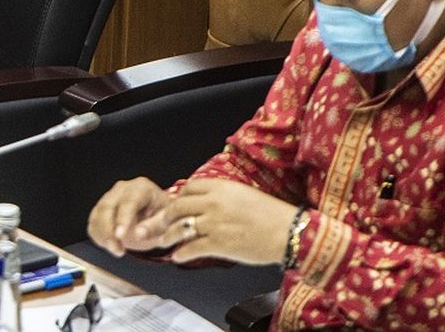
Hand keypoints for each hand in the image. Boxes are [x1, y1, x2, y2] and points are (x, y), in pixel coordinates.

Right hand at [87, 177, 172, 256]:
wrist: (156, 215)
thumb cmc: (163, 217)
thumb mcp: (167, 222)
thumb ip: (155, 227)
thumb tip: (139, 234)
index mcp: (142, 188)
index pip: (129, 201)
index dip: (123, 219)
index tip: (120, 236)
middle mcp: (123, 189)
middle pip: (108, 206)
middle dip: (109, 231)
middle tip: (117, 250)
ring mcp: (109, 197)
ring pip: (97, 214)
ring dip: (103, 236)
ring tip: (117, 250)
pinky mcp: (100, 208)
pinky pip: (93, 222)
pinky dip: (98, 236)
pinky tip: (110, 245)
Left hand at [133, 178, 296, 265]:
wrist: (288, 232)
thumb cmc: (270, 214)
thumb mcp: (243, 194)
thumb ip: (222, 196)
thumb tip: (206, 201)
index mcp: (220, 187)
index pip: (188, 188)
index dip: (178, 198)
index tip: (173, 205)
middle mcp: (213, 203)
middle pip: (178, 207)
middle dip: (163, 217)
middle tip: (156, 225)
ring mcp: (214, 223)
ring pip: (180, 227)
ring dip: (167, 236)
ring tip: (161, 242)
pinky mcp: (219, 244)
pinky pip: (192, 248)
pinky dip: (182, 253)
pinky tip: (177, 256)